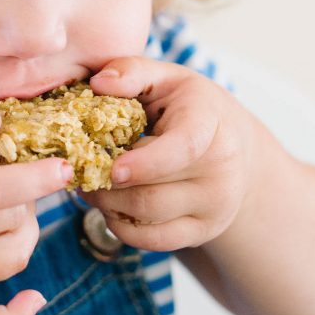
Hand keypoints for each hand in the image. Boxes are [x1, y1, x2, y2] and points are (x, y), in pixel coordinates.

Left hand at [85, 57, 255, 251]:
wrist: (235, 147)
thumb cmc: (189, 107)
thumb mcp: (167, 79)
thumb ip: (132, 72)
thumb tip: (99, 83)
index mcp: (210, 124)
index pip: (184, 148)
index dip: (146, 163)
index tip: (112, 168)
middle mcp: (221, 169)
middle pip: (152, 192)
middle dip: (105, 186)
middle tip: (79, 172)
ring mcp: (215, 205)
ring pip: (148, 218)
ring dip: (108, 206)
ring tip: (91, 185)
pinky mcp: (205, 230)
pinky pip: (154, 242)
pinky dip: (123, 229)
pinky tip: (112, 208)